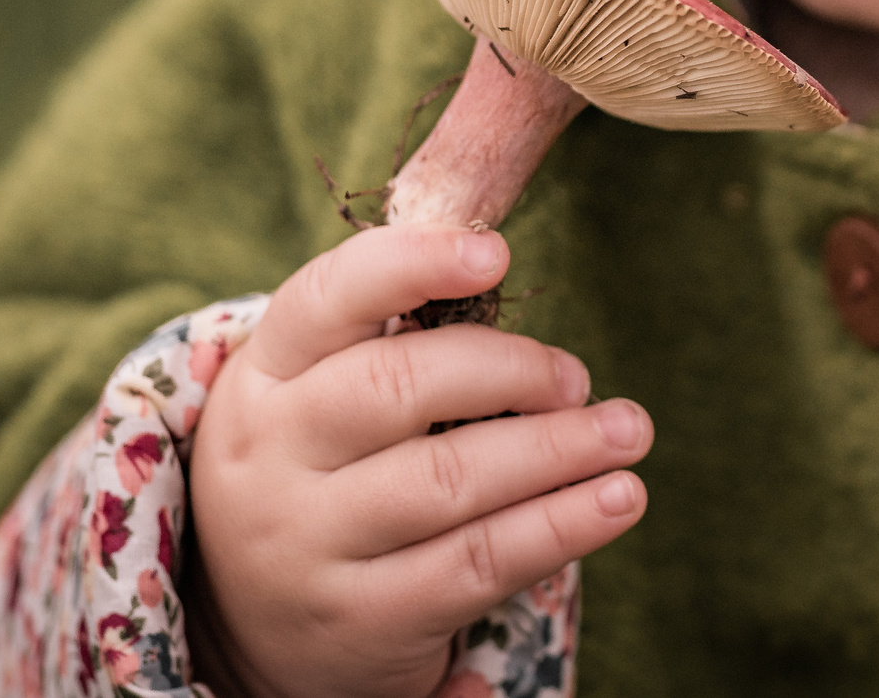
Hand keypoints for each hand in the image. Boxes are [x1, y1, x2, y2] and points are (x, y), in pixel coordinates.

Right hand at [188, 227, 651, 697]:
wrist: (251, 623)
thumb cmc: (323, 469)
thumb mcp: (319, 394)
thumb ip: (395, 340)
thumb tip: (510, 290)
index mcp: (263, 374)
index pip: (327, 298)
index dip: (412, 264)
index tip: (495, 255)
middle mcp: (270, 454)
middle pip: (398, 387)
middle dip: (511, 371)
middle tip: (576, 377)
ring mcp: (308, 542)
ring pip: (449, 480)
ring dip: (557, 448)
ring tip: (627, 431)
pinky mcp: (363, 617)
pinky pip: (477, 562)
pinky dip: (562, 525)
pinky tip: (618, 500)